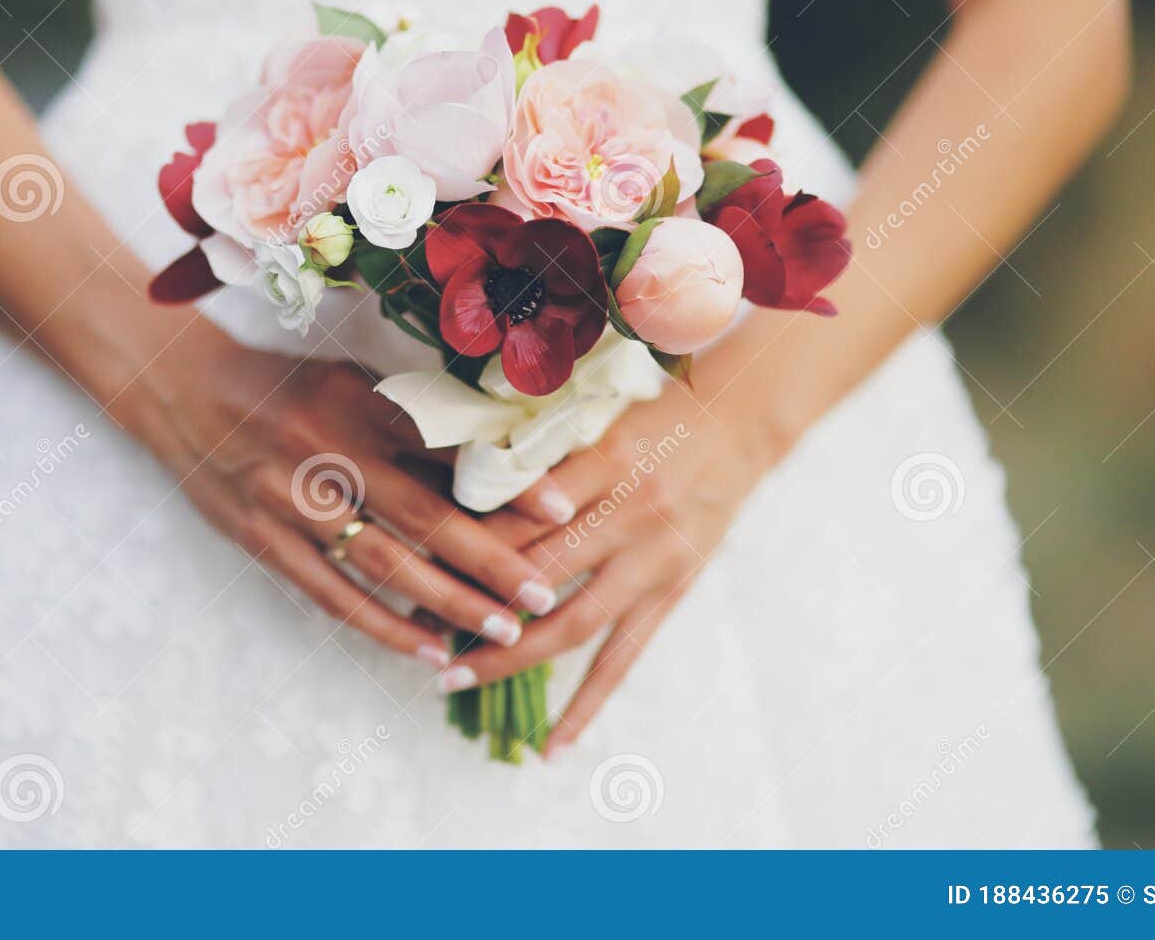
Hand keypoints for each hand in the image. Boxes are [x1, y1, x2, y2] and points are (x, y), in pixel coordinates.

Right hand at [120, 325, 557, 664]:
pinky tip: (428, 651)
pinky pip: (330, 593)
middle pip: (422, 516)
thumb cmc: (284, 384)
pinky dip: (382, 627)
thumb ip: (412, 416)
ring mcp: (291, 501)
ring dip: (446, 602)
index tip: (563, 509)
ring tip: (501, 632)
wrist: (181, 389)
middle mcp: (327, 452)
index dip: (506, 481)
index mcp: (358, 404)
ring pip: (381, 564)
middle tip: (541, 594)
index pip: (446, 448)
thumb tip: (495, 453)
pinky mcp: (262, 539)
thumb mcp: (349, 378)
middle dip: (489, 560)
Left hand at [438, 386, 787, 755]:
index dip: (464, 538)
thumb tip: (461, 484)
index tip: (413, 557)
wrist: (741, 423)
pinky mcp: (672, 591)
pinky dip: (587, 704)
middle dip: (471, 601)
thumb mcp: (594, 414)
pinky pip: (624, 658)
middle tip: (414, 625)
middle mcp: (630, 514)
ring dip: (508, 657)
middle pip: (535, 571)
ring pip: (570, 624)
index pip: (520, 510)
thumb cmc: (656, 409)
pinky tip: (553, 745)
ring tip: (453, 679)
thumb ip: (539, 450)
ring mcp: (653, 561)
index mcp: (605, 460)